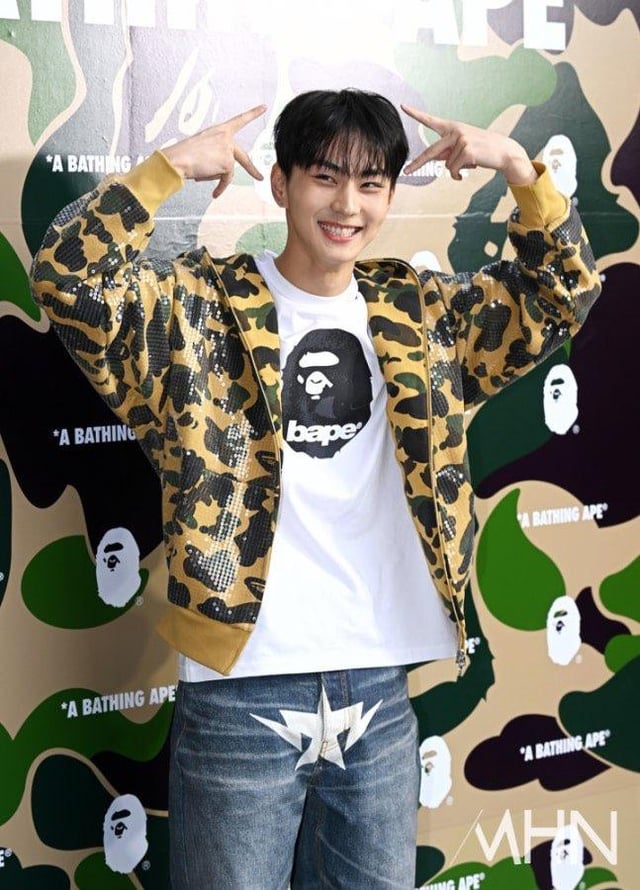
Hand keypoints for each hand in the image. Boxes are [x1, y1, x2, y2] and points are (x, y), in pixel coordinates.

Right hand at [162, 105, 266, 197]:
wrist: (178, 159)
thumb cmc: (185, 154)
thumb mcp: (203, 147)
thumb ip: (217, 153)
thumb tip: (224, 172)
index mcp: (219, 130)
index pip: (239, 120)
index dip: (253, 114)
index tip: (264, 107)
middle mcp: (226, 137)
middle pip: (243, 157)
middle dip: (252, 170)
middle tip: (260, 178)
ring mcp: (228, 149)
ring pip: (228, 171)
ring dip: (216, 178)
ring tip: (200, 173)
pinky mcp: (228, 163)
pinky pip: (226, 180)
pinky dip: (220, 188)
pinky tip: (215, 194)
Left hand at [401, 106, 535, 184]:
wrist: (504, 152)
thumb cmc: (482, 150)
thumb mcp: (462, 148)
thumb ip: (447, 151)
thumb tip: (433, 157)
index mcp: (452, 127)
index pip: (431, 120)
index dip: (416, 114)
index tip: (403, 106)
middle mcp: (455, 131)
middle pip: (431, 152)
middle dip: (418, 163)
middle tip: (406, 172)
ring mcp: (461, 140)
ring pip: (447, 165)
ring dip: (456, 169)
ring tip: (471, 162)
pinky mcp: (467, 151)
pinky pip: (454, 170)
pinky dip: (459, 174)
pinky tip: (472, 167)